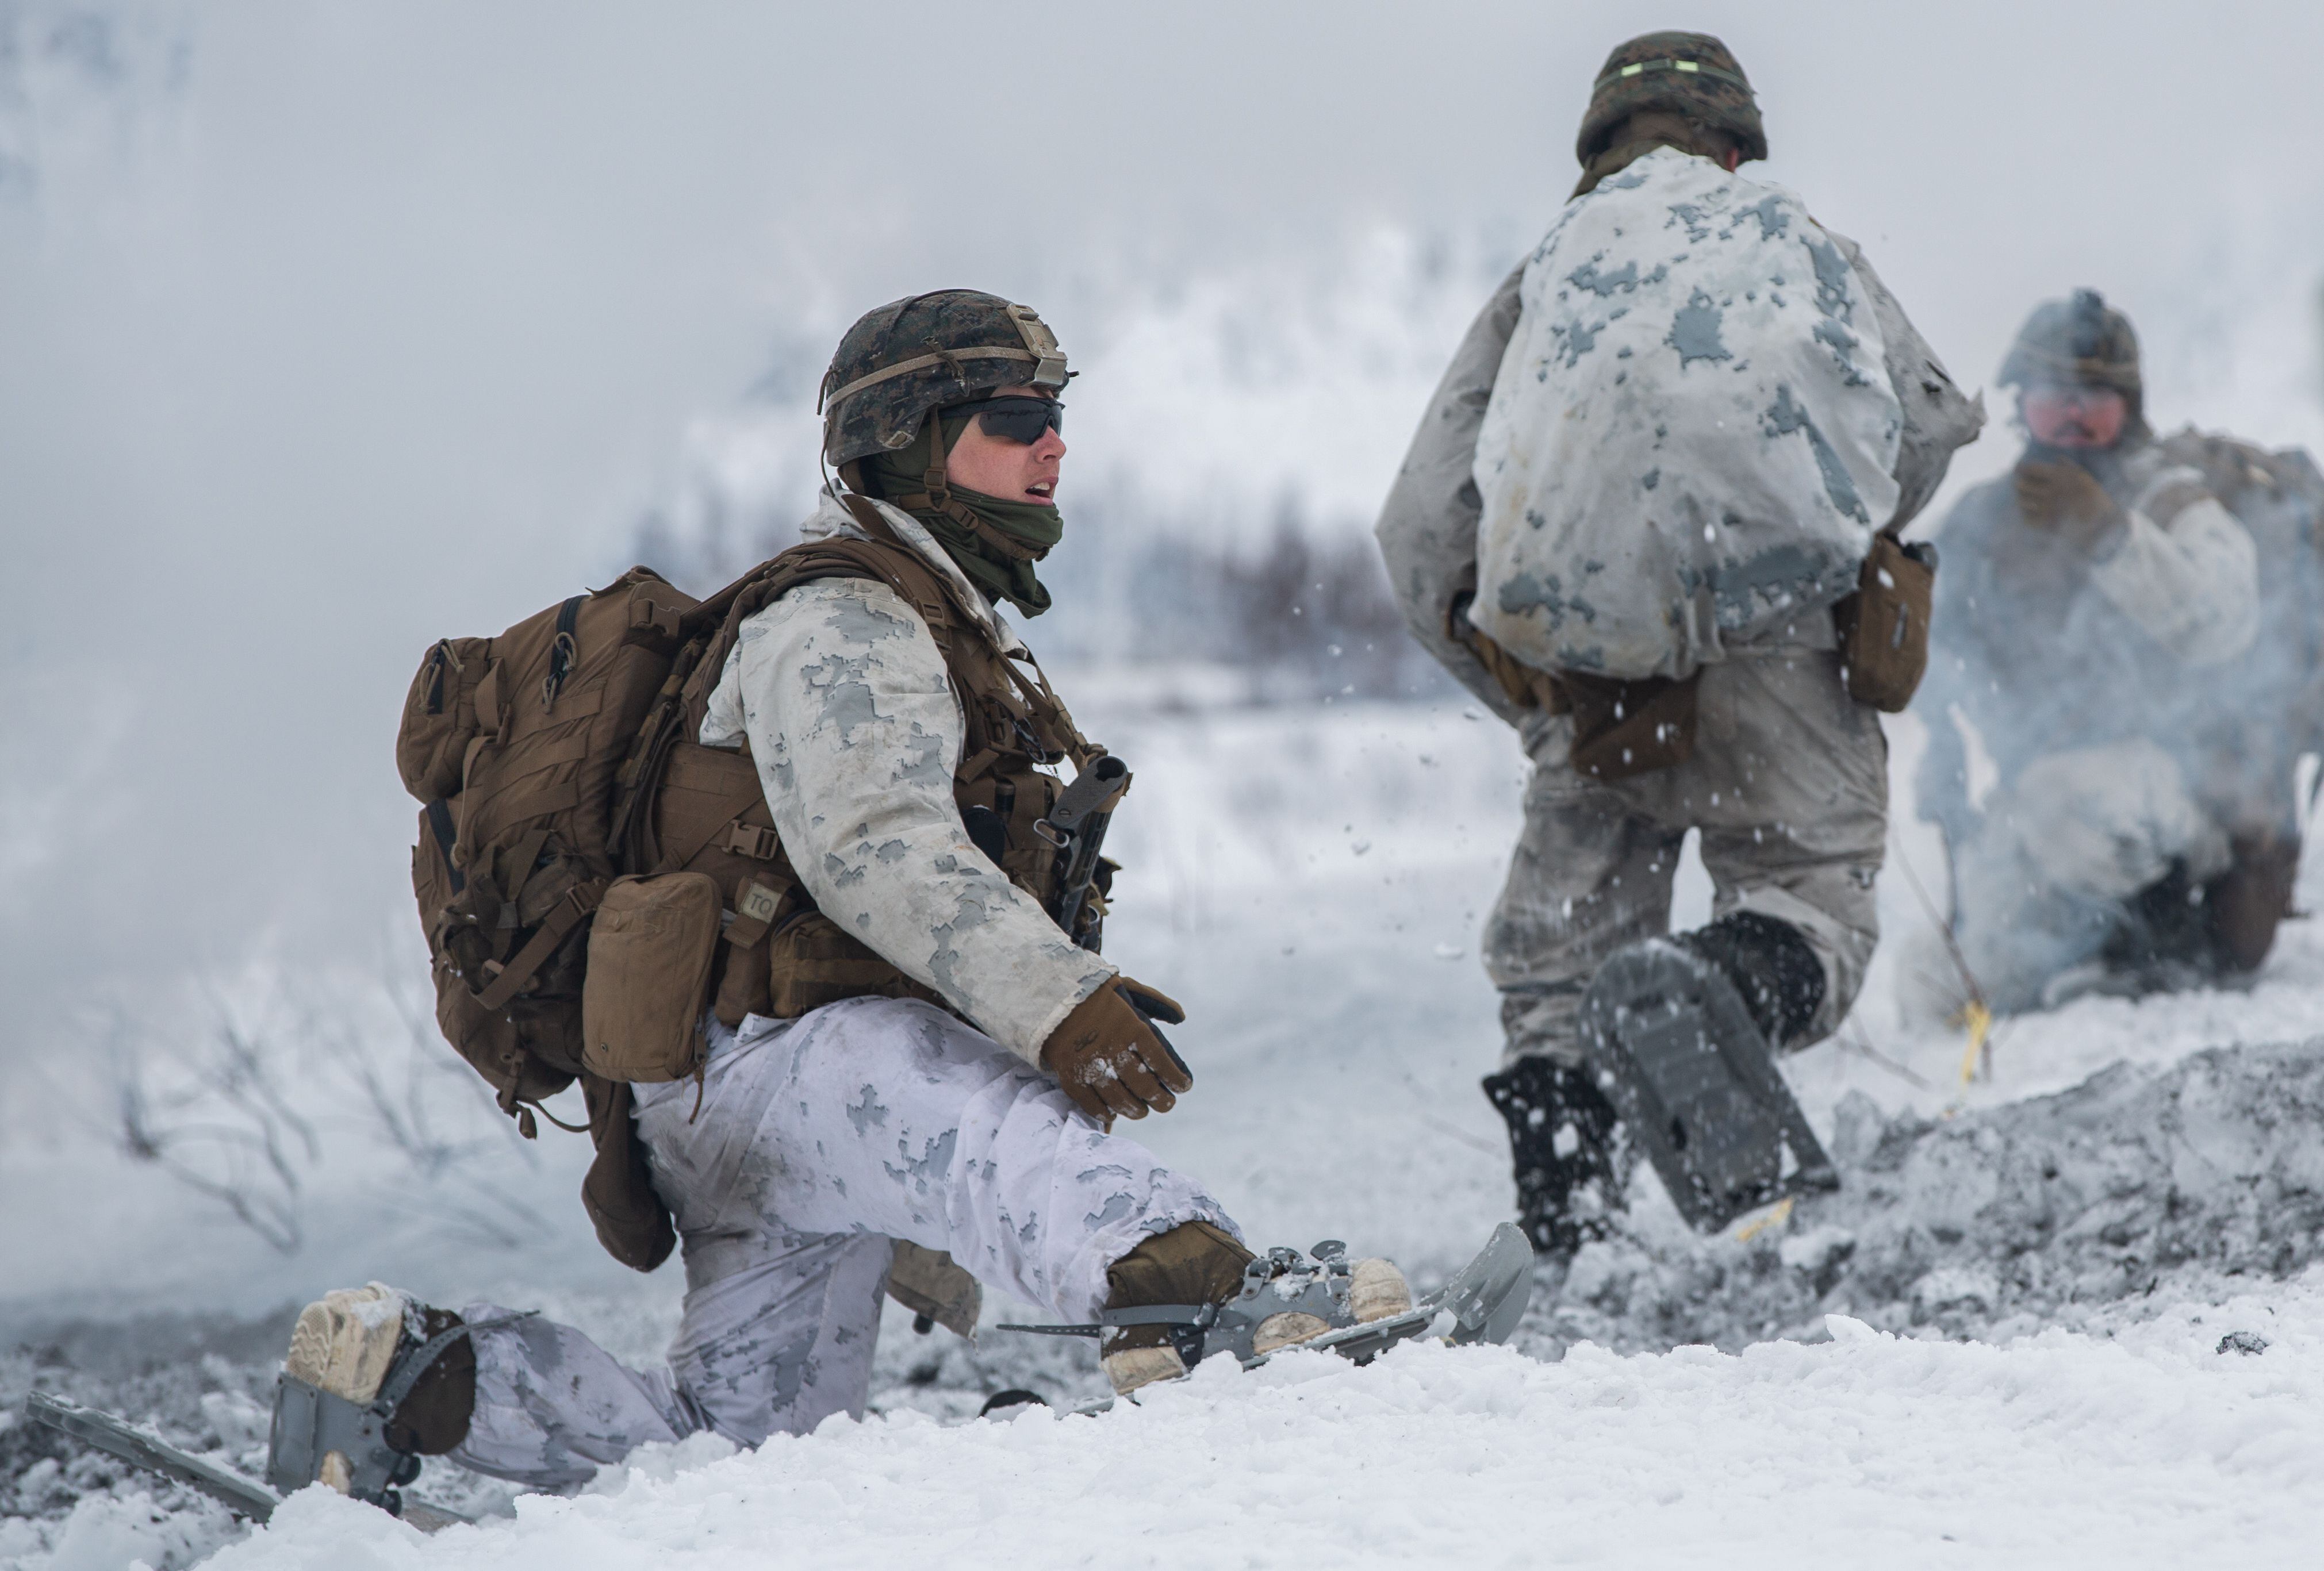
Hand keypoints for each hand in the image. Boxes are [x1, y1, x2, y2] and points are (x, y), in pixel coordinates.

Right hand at [1041, 977, 1191, 1122]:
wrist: (1048, 994)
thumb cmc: (1093, 992)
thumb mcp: (1128, 987)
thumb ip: (1156, 1002)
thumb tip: (1181, 1017)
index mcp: (1131, 1027)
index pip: (1161, 1062)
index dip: (1176, 1079)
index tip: (1183, 1087)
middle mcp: (1112, 1049)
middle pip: (1143, 1086)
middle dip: (1160, 1100)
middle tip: (1167, 1104)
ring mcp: (1090, 1066)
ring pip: (1120, 1100)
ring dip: (1135, 1110)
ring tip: (1142, 1111)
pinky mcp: (1070, 1076)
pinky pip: (1091, 1104)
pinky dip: (1104, 1113)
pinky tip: (1113, 1113)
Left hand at [2014, 459, 2124, 550]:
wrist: (2102, 522)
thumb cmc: (2094, 498)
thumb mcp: (2085, 477)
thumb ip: (2069, 467)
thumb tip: (2058, 458)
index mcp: (2059, 476)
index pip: (2029, 469)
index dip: (2021, 468)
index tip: (2019, 470)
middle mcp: (2051, 490)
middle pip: (2021, 485)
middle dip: (2020, 485)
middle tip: (2021, 486)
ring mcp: (2047, 508)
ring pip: (2021, 501)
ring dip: (2023, 500)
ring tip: (2026, 499)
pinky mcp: (2047, 523)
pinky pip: (2026, 518)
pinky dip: (2027, 515)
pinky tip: (2032, 513)